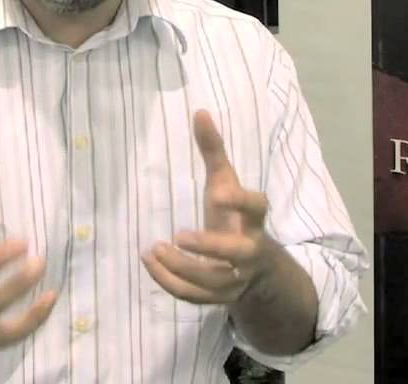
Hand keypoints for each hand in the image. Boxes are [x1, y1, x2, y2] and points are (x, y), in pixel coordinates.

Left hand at [142, 111, 276, 304]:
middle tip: (179, 236)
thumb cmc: (235, 217)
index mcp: (255, 219)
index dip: (240, 202)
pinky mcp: (221, 297)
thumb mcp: (227, 183)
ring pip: (211, 280)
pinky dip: (170, 282)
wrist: (257, 270)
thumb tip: (199, 111)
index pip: (256, 208)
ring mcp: (237, 277)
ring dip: (180, 267)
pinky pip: (195, 296)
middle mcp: (250, 250)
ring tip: (152, 249)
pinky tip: (150, 263)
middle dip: (210, 247)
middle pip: (237, 253)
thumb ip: (213, 151)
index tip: (218, 195)